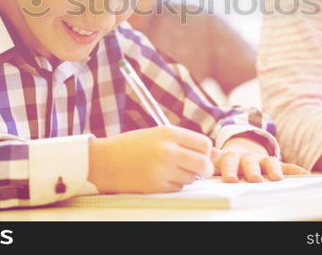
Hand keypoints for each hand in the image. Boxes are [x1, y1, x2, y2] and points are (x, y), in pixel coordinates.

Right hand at [87, 126, 213, 193]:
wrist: (105, 161)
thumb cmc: (131, 146)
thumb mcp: (158, 135)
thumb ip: (186, 142)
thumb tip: (216, 153)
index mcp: (168, 133)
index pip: (204, 143)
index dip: (207, 151)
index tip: (201, 154)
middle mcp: (167, 150)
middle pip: (204, 163)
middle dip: (205, 168)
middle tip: (198, 168)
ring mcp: (162, 169)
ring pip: (192, 178)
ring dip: (188, 177)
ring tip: (172, 170)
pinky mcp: (156, 186)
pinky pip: (178, 188)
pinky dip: (175, 185)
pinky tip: (162, 177)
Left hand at [214, 136, 308, 182]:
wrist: (242, 147)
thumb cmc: (228, 162)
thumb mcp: (219, 162)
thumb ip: (212, 167)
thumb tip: (197, 172)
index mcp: (232, 157)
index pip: (229, 162)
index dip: (229, 169)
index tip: (229, 179)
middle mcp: (248, 157)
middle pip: (250, 163)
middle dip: (252, 170)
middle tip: (254, 178)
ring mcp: (262, 160)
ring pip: (269, 163)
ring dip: (274, 169)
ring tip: (277, 178)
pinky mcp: (275, 164)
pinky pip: (287, 166)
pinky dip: (295, 170)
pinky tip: (305, 175)